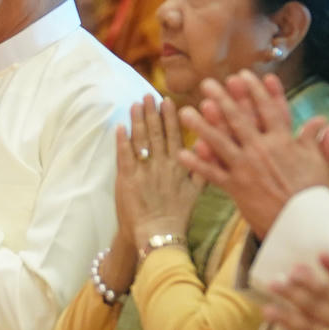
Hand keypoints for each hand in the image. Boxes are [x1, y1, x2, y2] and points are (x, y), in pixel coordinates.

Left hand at [116, 94, 202, 250]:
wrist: (158, 234)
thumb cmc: (177, 215)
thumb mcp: (196, 192)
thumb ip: (202, 170)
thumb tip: (209, 151)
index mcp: (180, 166)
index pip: (175, 136)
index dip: (171, 117)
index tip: (168, 100)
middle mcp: (163, 165)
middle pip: (157, 133)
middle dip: (152, 112)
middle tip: (148, 95)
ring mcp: (145, 170)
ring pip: (141, 140)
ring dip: (137, 120)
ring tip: (135, 104)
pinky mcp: (128, 179)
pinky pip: (124, 155)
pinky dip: (121, 140)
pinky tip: (120, 126)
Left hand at [179, 71, 328, 239]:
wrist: (303, 224)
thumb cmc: (312, 193)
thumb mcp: (320, 164)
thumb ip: (320, 141)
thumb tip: (328, 122)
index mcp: (284, 142)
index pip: (270, 110)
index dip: (257, 91)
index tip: (244, 74)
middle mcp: (262, 150)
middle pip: (240, 120)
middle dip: (223, 99)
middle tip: (208, 84)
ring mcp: (247, 168)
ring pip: (220, 142)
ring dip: (202, 126)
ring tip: (186, 112)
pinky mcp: (236, 186)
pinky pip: (212, 173)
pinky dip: (197, 164)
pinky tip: (182, 153)